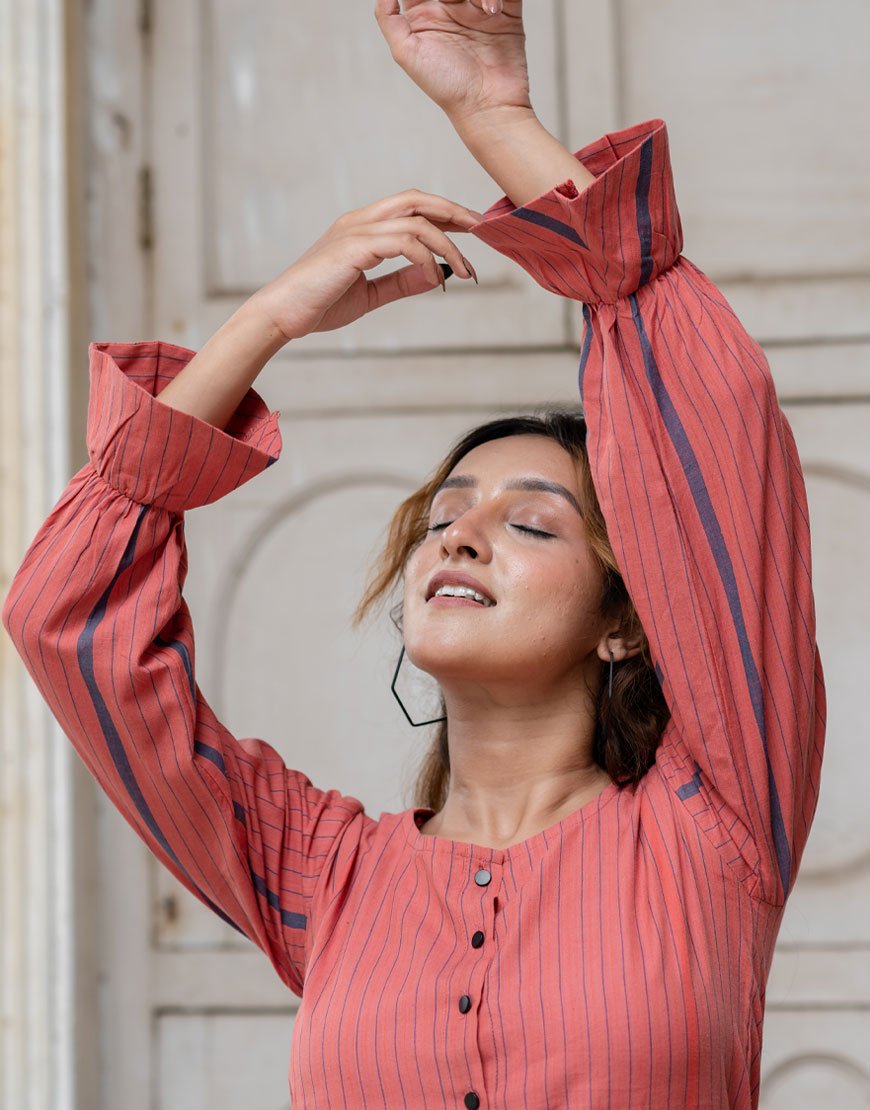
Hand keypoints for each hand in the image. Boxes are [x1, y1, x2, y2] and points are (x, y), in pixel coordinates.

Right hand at [247, 189, 481, 340]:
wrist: (282, 315)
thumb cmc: (320, 304)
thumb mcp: (371, 295)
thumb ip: (402, 283)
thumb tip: (439, 274)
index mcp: (362, 227)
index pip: (410, 207)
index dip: (443, 214)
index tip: (470, 231)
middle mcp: (360, 220)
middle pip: (416, 199)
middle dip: (454, 212)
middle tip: (481, 231)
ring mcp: (356, 230)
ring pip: (416, 221)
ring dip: (448, 245)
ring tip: (465, 271)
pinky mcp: (354, 247)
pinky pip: (404, 243)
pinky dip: (426, 259)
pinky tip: (434, 278)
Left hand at [375, 0, 529, 125]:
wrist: (487, 106)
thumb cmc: (447, 86)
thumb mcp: (406, 54)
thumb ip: (388, 19)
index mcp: (426, 14)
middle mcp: (451, 8)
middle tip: (453, 0)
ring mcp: (478, 9)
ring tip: (481, 8)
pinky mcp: (506, 13)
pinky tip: (492, 10)